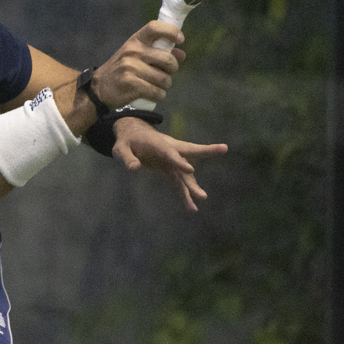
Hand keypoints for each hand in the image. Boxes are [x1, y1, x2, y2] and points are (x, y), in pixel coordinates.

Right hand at [90, 21, 184, 105]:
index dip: (171, 31)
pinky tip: (152, 94)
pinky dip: (158, 95)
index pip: (154, 28)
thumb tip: (181, 54)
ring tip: (157, 85)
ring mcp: (130, 67)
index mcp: (135, 41)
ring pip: (164, 79)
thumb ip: (158, 52)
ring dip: (165, 85)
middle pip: (167, 59)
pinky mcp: (131, 84)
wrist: (99, 87)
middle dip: (172, 69)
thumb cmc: (122, 69)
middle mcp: (132, 51)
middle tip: (167, 73)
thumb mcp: (136, 55)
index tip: (181, 39)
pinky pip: (156, 91)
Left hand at [111, 118, 227, 210]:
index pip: (170, 152)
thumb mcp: (120, 147)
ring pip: (186, 173)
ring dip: (192, 186)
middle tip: (223, 148)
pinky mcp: (170, 168)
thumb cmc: (126, 140)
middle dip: (206, 151)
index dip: (179, 161)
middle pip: (190, 151)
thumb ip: (127, 157)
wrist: (133, 135)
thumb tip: (135, 168)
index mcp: (158, 142)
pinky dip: (184, 194)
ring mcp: (172, 159)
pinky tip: (191, 207)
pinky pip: (179, 182)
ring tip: (201, 199)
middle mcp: (170, 149)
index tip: (190, 169)